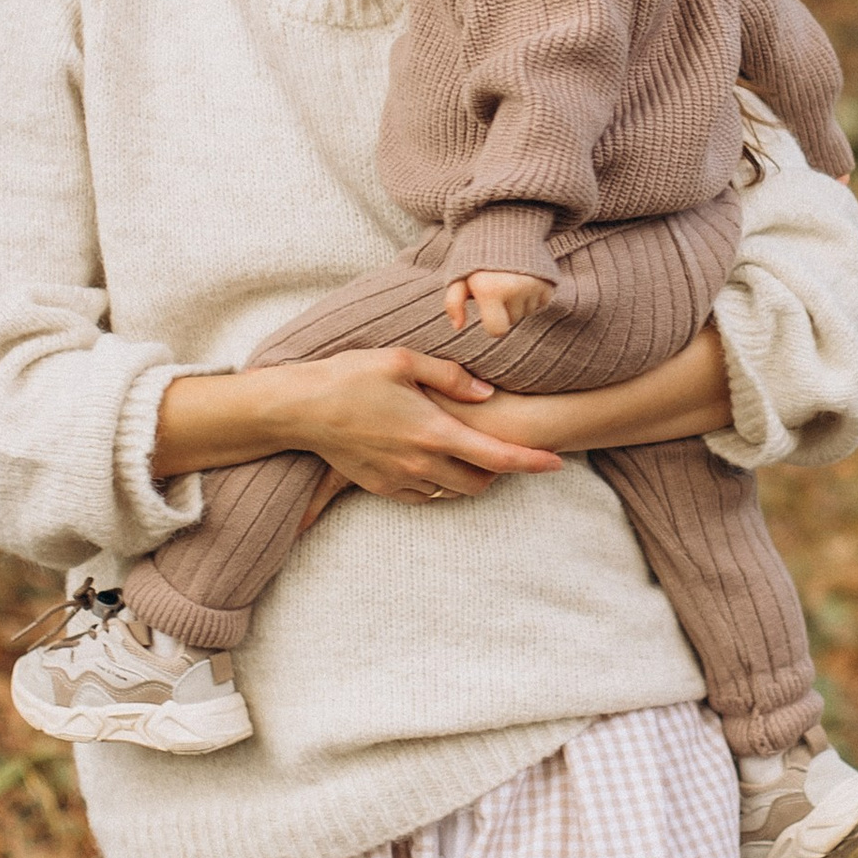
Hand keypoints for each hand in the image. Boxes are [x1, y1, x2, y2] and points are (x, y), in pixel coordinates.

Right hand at [154, 350, 563, 503]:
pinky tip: (430, 458)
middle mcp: (422, 463)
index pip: (499, 456)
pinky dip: (438, 483)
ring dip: (468, 477)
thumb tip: (487, 393)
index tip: (556, 462)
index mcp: (435, 432)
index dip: (532, 462)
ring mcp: (401, 480)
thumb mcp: (405, 361)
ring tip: (465, 450)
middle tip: (498, 445)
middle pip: (481, 483)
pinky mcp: (382, 488)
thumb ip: (453, 377)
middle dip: (498, 470)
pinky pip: (425, 496)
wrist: (301, 408)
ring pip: (454, 493)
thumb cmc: (352, 376)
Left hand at [444, 266, 557, 337]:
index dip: (492, 324)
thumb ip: (453, 303)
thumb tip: (458, 327)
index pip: (497, 330)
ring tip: (510, 279)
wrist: (505, 226)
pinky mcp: (548, 283)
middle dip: (504, 309)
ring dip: (518, 302)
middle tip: (498, 286)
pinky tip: (524, 278)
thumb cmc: (477, 256)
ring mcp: (534, 286)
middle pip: (512, 320)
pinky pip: (541, 303)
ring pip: (526, 312)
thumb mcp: (459, 276)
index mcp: (490, 290)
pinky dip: (533, 295)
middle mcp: (515, 289)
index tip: (489, 309)